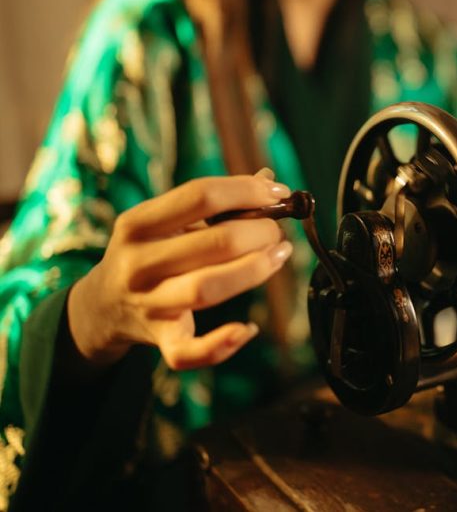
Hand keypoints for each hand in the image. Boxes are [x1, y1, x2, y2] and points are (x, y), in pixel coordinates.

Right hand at [68, 170, 292, 369]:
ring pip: (208, 288)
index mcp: (137, 224)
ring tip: (278, 256)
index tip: (278, 193)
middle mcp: (138, 263)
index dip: (247, 191)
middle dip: (260, 232)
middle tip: (276, 232)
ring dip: (254, 270)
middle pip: (214, 242)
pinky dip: (223, 344)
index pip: (200, 195)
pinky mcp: (160, 340)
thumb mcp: (165, 222)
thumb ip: (214, 203)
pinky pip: (190, 351)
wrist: (101, 306)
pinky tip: (249, 329)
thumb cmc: (149, 253)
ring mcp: (148, 304)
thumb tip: (267, 180)